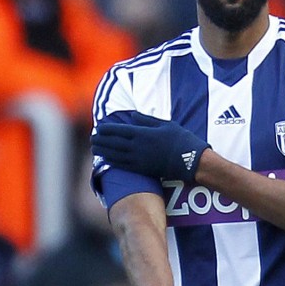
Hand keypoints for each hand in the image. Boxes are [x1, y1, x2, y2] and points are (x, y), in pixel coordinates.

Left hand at [92, 112, 209, 182]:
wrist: (191, 160)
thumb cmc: (181, 140)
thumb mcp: (166, 124)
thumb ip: (147, 120)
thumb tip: (132, 116)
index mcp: (142, 133)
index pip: (118, 130)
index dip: (106, 129)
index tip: (98, 127)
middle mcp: (137, 146)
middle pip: (113, 142)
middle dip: (101, 140)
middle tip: (93, 137)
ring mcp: (139, 159)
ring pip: (115, 154)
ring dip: (103, 150)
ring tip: (95, 148)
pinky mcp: (142, 169)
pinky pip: (122, 165)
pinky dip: (112, 161)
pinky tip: (106, 159)